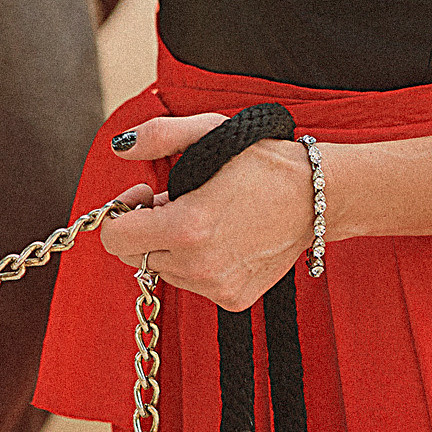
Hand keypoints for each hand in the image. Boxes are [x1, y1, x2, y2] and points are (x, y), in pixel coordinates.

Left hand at [99, 114, 315, 312]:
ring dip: (171, 246)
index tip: (145, 194)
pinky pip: (193, 283)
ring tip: (205, 218)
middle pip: (135, 257)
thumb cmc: (263, 161)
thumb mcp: (208, 133)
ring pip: (164, 271)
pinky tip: (222, 238)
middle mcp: (198, 265)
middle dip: (145, 229)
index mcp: (186, 227)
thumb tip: (119, 146)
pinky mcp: (234, 299)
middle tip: (175, 203)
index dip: (123, 213)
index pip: (114, 239)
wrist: (317, 197)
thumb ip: (157, 136)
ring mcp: (217, 287)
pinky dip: (196, 263)